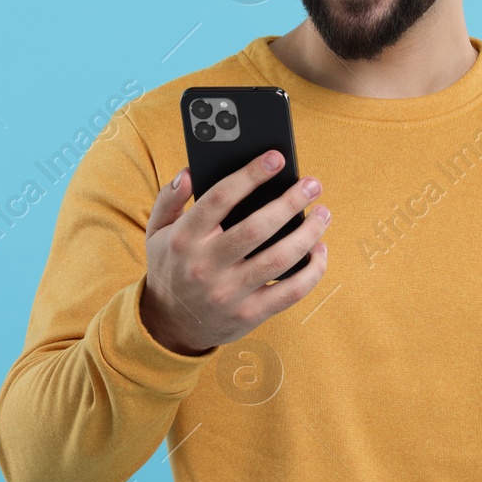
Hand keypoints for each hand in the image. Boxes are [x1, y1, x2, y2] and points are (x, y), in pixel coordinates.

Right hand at [139, 150, 330, 355]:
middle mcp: (207, 265)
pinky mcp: (250, 313)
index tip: (276, 158)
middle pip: (257, 227)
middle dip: (291, 201)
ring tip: (323, 214)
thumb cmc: (171, 267)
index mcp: (185, 238)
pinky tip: (320, 251)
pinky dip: (313, 271)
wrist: (170, 324)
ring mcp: (229, 292)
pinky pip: (291, 292)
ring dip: (309, 233)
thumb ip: (169, 199)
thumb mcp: (157, 231)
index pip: (221, 198)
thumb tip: (189, 173)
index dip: (251, 175)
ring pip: (279, 259)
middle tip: (312, 184)